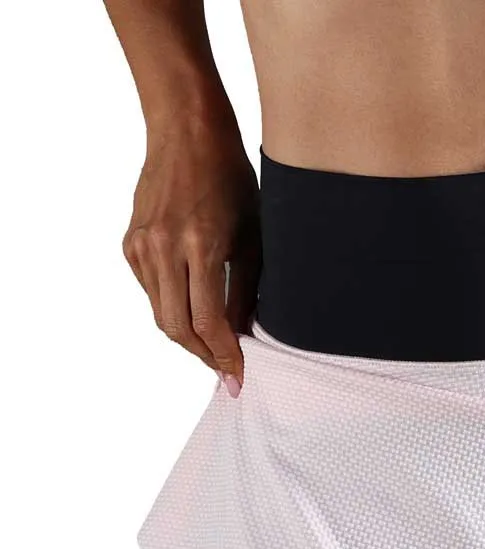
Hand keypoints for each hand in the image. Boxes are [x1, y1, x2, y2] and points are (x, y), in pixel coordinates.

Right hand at [122, 127, 261, 395]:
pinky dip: (173, 310)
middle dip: (205, 356)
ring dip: (189, 338)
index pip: (209, 321)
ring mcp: (141, 246)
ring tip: (216, 350)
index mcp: (200, 245)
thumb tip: (244, 335)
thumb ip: (245, 290)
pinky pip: (152, 293)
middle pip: (178, 327)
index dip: (225, 355)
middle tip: (227, 373)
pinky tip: (195, 314)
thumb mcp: (253, 238)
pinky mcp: (130, 244)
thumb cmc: (232, 181)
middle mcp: (164, 248)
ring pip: (161, 315)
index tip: (239, 377)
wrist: (187, 133)